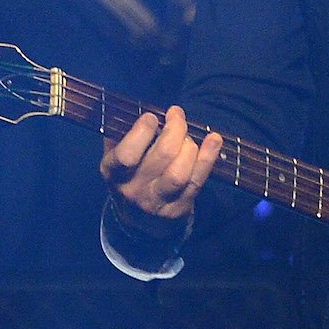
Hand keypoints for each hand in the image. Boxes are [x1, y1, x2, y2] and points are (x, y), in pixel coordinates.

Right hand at [99, 105, 222, 222]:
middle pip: (162, 157)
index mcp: (113, 172)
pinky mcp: (178, 209)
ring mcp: (157, 203)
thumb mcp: (117, 156)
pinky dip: (208, 158)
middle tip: (177, 116)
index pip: (127, 154)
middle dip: (176, 130)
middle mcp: (133, 190)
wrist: (139, 220)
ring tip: (189, 137)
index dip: (142, 132)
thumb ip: (123, 133)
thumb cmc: (130, 175)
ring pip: (180, 173)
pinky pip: (197, 182)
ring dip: (190, 147)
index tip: (152, 117)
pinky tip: (214, 140)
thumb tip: (141, 109)